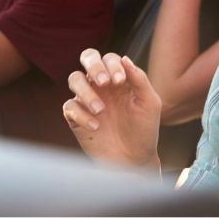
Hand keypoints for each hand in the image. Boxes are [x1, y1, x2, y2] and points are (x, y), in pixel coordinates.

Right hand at [63, 50, 161, 171]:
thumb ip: (139, 79)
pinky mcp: (76, 118)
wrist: (134, 160)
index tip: (120, 81)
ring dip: (86, 91)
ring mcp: (87, 100)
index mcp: (119, 78)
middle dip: (94, 65)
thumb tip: (124, 58)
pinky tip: (96, 126)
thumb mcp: (149, 103)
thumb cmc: (144, 130)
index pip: (109, 58)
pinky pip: (70, 107)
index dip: (112, 64)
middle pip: (87, 57)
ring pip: (74, 79)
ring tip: (101, 110)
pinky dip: (81, 114)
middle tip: (104, 82)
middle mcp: (101, 85)